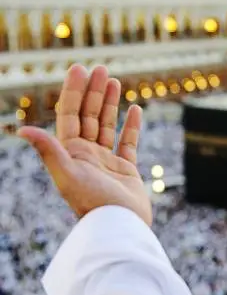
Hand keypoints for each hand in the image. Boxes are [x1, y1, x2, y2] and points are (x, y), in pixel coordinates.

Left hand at [18, 65, 151, 224]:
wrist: (120, 226)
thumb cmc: (93, 203)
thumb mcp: (68, 175)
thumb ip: (49, 151)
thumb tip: (23, 129)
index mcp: (71, 153)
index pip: (71, 115)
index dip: (74, 91)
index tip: (81, 69)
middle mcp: (86, 154)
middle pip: (89, 115)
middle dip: (94, 91)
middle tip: (101, 68)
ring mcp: (106, 161)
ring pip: (107, 125)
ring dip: (110, 103)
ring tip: (115, 81)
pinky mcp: (126, 170)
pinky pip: (128, 142)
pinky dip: (131, 125)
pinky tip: (135, 109)